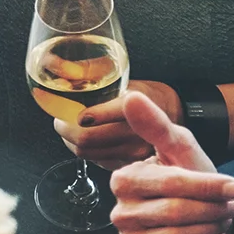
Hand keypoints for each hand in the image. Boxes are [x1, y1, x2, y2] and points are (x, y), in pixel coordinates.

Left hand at [57, 80, 180, 168]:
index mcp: (132, 108)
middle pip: (85, 138)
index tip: (67, 112)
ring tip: (71, 128)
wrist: (171, 117)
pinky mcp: (127, 165)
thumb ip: (96, 77)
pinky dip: (85, 150)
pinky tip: (87, 139)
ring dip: (71, 140)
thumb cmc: (147, 97)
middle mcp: (135, 134)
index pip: (95, 117)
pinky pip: (94, 161)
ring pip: (85, 152)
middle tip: (61, 119)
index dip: (75, 115)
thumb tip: (63, 69)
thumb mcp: (126, 82)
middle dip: (65, 128)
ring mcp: (132, 153)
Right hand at [111, 91, 233, 233]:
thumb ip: (157, 124)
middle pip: (177, 212)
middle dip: (213, 209)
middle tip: (232, 205)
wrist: (204, 218)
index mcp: (125, 180)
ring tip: (220, 219)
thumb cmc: (191, 179)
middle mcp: (119, 213)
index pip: (172, 183)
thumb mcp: (181, 148)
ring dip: (210, 229)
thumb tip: (131, 96)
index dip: (208, 185)